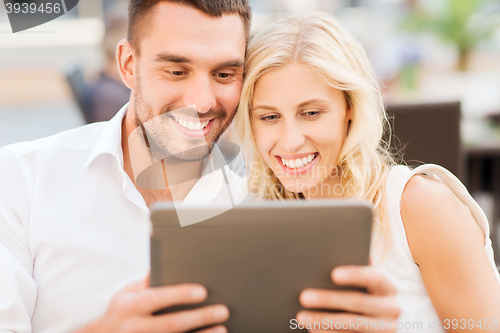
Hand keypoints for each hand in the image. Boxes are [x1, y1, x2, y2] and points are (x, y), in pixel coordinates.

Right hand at [75, 275, 228, 332]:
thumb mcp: (126, 293)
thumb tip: (168, 260)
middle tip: (222, 310)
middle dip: (199, 317)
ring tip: (222, 329)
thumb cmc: (120, 312)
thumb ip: (147, 280)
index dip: (180, 295)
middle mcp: (134, 327)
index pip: (158, 298)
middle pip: (171, 324)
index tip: (203, 292)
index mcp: (130, 306)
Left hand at [296, 265, 399, 331]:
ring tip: (301, 316)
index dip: (355, 275)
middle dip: (328, 299)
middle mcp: (391, 309)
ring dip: (323, 320)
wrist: (388, 327)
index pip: (374, 278)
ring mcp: (385, 329)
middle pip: (357, 302)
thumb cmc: (370, 297)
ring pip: (351, 324)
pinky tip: (312, 330)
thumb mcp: (369, 285)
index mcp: (388, 288)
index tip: (333, 274)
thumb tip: (337, 252)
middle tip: (303, 296)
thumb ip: (358, 270)